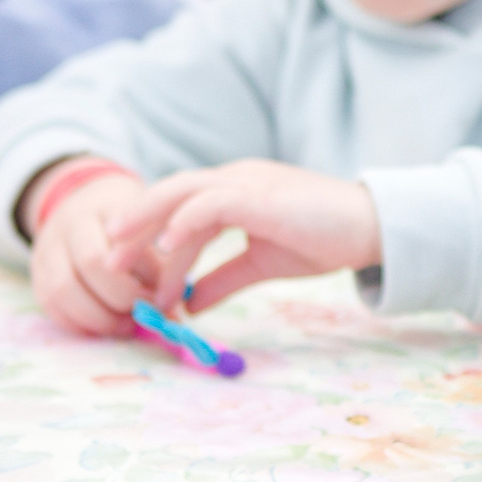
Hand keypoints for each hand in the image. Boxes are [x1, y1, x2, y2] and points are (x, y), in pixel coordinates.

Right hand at [23, 163, 153, 337]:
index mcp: (107, 206)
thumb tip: (174, 317)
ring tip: (125, 326)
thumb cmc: (128, 225)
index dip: (148, 275)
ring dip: (98, 317)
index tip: (167, 296)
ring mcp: (47, 248)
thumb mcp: (149, 230)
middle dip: (122, 297)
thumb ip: (163, 267)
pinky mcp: (37, 273)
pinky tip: (102, 329)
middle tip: (145, 313)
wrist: (83, 204)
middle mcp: (71, 223)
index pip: (125, 240)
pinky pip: (50, 304)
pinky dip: (77, 324)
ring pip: (63, 289)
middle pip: (92, 264)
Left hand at [101, 160, 382, 314]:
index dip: (151, 239)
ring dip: (148, 223)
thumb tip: (190, 303)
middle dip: (135, 226)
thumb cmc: (325, 240)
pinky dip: (184, 223)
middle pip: (170, 192)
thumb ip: (223, 278)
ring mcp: (248, 182)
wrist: (373, 228)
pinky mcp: (261, 196)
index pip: (179, 205)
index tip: (134, 277)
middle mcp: (235, 178)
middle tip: (108, 263)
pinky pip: (211, 203)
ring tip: (122, 253)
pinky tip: (166, 248)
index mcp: (235, 189)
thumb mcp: (262, 263)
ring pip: (182, 192)